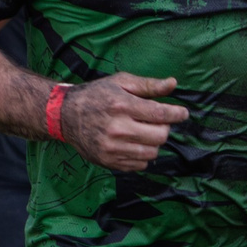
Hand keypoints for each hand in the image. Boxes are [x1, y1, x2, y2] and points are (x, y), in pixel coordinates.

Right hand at [57, 73, 186, 171]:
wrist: (65, 115)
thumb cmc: (96, 95)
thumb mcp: (120, 82)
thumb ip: (148, 85)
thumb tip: (173, 84)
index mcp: (122, 105)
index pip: (161, 114)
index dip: (177, 114)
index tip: (182, 113)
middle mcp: (117, 128)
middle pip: (160, 136)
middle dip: (164, 128)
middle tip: (157, 122)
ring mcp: (112, 148)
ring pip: (152, 152)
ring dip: (154, 143)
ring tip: (144, 132)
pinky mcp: (108, 161)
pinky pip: (139, 164)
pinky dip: (142, 155)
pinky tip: (134, 143)